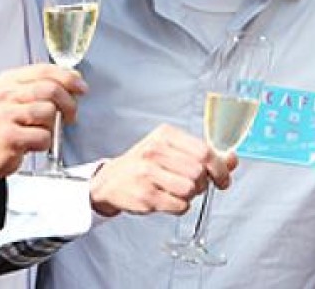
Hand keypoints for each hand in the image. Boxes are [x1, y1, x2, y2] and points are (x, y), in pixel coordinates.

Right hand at [0, 64, 86, 183]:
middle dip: (69, 104)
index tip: (82, 88)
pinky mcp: (9, 136)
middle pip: (50, 89)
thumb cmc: (9, 124)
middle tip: (69, 116)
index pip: (44, 70)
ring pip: (48, 112)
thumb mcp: (22, 98)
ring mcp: (4, 114)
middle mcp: (5, 94)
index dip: (68, 78)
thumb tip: (74, 77)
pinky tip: (34, 143)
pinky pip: (43, 136)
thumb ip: (45, 85)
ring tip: (42, 130)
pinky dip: (45, 143)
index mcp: (9, 80)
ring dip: (53, 126)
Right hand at [90, 124, 235, 216]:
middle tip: (191, 185)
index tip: (222, 179)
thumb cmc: (144, 165)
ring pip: (190, 190)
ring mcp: (147, 173)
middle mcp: (154, 151)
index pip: (204, 152)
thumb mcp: (171, 151)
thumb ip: (203, 155)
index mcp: (164, 135)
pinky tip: (166, 199)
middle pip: (199, 173)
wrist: (110, 181)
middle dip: (201, 184)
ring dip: (189, 196)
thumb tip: (232, 158)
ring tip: (175, 191)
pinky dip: (179, 207)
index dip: (220, 169)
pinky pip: (180, 206)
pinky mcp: (145, 195)